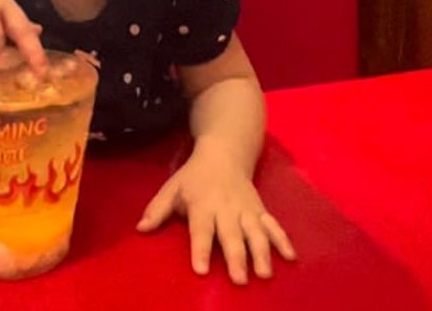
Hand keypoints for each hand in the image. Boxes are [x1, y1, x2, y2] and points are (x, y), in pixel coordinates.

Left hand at [137, 141, 295, 283]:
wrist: (225, 152)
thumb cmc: (194, 176)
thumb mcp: (172, 188)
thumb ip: (157, 210)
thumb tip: (141, 229)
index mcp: (203, 204)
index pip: (201, 229)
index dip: (201, 249)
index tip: (201, 270)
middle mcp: (227, 208)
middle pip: (232, 235)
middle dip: (236, 257)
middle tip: (239, 279)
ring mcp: (247, 210)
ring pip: (256, 232)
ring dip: (262, 253)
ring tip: (265, 274)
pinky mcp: (260, 210)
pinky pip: (273, 225)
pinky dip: (282, 240)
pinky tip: (290, 257)